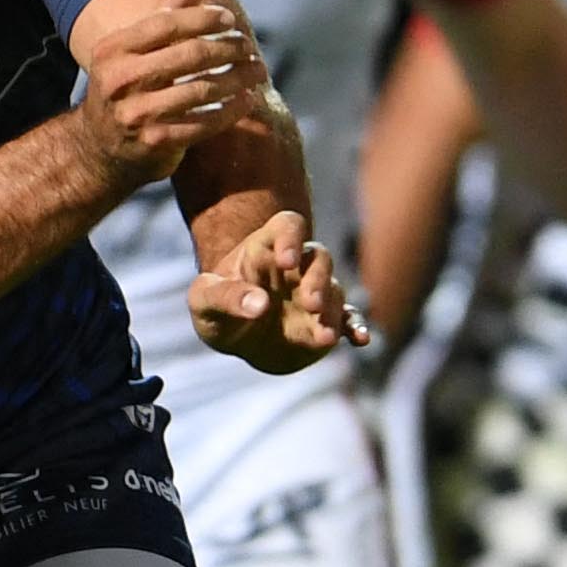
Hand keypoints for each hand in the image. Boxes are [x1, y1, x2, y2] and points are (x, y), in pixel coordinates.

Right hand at [74, 0, 263, 182]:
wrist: (100, 149)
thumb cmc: (127, 88)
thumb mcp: (135, 50)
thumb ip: (166, 14)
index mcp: (113, 49)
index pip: (167, 22)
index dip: (203, 18)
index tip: (230, 21)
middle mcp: (119, 80)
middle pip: (190, 54)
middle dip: (228, 48)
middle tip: (249, 47)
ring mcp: (136, 114)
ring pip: (202, 89)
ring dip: (238, 78)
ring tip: (257, 71)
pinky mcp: (154, 142)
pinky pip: (204, 123)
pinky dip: (231, 111)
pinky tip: (247, 101)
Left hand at [187, 212, 366, 375]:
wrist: (234, 336)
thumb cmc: (215, 308)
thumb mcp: (204, 302)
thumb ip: (225, 297)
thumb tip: (259, 304)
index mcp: (265, 249)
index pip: (287, 227)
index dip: (291, 238)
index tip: (286, 260)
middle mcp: (296, 267)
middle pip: (318, 257)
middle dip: (318, 278)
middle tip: (310, 302)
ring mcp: (313, 293)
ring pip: (335, 290)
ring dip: (332, 310)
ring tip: (324, 336)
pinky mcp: (324, 321)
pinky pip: (348, 318)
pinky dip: (356, 326)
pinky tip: (361, 339)